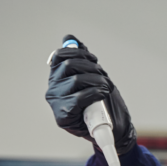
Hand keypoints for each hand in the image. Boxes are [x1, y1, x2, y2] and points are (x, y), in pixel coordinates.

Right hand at [46, 35, 136, 154]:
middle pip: (69, 66)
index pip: (59, 56)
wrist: (114, 128)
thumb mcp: (92, 75)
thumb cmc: (103, 101)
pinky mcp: (62, 117)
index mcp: (57, 77)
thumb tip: (68, 37)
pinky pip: (79, 98)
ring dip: (98, 80)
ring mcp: (56, 103)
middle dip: (92, 67)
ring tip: (107, 87)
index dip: (79, 53)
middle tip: (104, 76)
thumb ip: (80, 57)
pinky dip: (96, 93)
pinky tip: (103, 94)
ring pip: (76, 80)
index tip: (94, 60)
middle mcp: (53, 89)